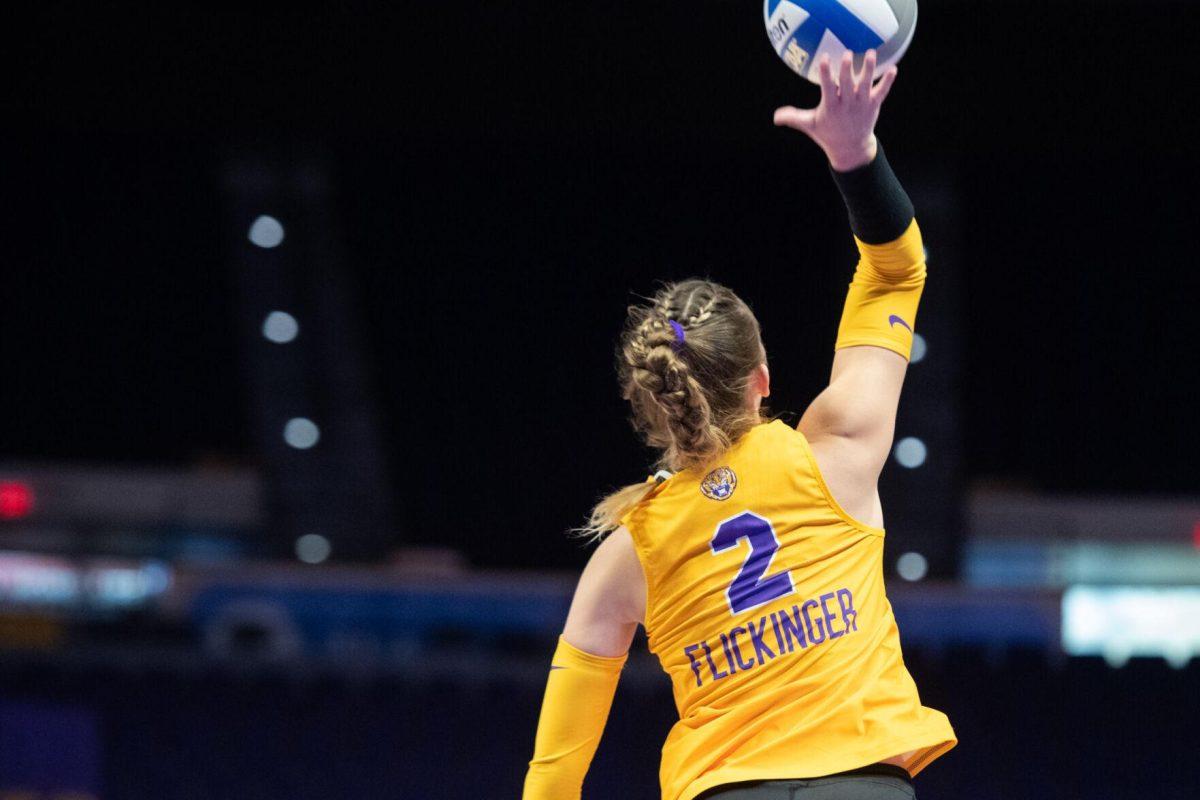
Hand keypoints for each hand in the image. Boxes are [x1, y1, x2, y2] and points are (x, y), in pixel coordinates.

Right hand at [773, 50, 897, 171]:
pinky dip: (888, 81)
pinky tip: (894, 68)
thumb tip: (775, 117)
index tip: (825, 58)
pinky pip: (882, 92)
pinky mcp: (874, 105)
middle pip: (847, 84)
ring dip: (869, 70)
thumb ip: (793, 118)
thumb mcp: (809, 126)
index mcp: (831, 107)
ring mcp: (862, 104)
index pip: (828, 87)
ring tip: (871, 53)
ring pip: (866, 85)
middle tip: (847, 54)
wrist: (851, 149)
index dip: (827, 73)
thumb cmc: (828, 134)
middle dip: (847, 70)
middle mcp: (847, 104)